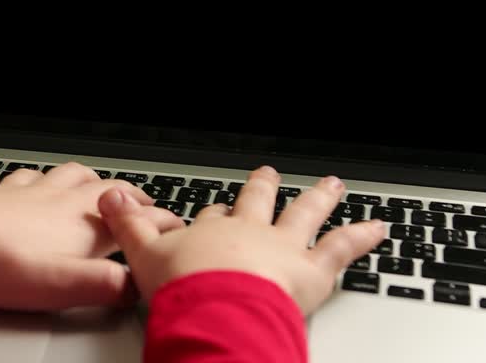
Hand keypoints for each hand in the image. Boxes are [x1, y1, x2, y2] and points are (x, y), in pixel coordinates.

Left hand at [0, 162, 183, 309]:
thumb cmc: (5, 264)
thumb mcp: (65, 288)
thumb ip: (107, 286)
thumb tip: (137, 286)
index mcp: (87, 224)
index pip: (138, 218)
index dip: (162, 223)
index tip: (177, 228)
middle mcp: (66, 200)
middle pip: (112, 188)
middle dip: (134, 196)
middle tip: (147, 204)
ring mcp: (37, 190)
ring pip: (76, 173)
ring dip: (95, 178)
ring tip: (102, 185)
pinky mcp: (8, 189)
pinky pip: (34, 174)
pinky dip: (46, 177)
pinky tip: (40, 181)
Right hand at [98, 166, 386, 313]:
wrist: (218, 311)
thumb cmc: (186, 291)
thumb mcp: (144, 256)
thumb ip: (129, 228)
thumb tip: (107, 199)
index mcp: (211, 232)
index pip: (213, 216)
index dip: (215, 213)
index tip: (217, 211)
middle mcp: (251, 232)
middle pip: (260, 202)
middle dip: (264, 188)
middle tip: (270, 175)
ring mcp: (283, 248)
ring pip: (305, 215)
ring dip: (320, 197)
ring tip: (333, 185)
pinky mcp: (312, 271)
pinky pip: (342, 248)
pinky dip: (362, 236)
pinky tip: (378, 227)